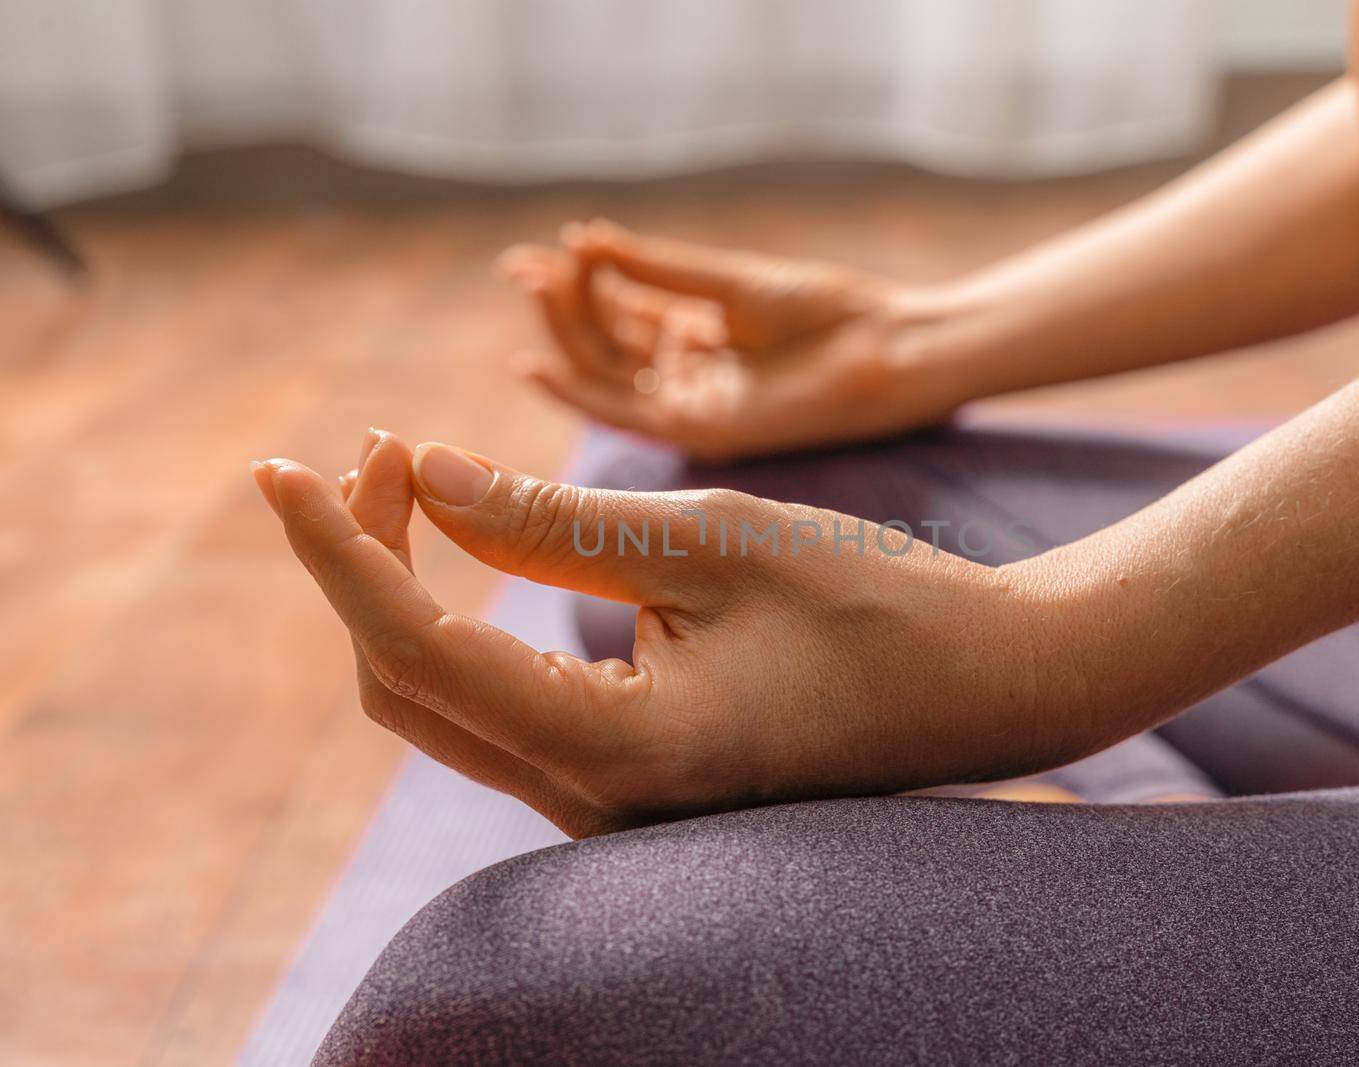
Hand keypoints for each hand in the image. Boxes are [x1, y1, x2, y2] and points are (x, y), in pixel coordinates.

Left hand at [254, 437, 1047, 836]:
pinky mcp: (627, 783)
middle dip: (368, 565)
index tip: (285, 469)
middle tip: (379, 449)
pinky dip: (466, 623)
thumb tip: (425, 473)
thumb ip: (561, 518)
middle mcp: (600, 807)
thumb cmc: (884, 604)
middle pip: (408, 690)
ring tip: (412, 476)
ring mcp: (611, 808)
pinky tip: (472, 546)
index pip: (421, 652)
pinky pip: (501, 710)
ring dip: (409, 592)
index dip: (339, 554)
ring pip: (445, 705)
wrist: (996, 685)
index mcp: (626, 753)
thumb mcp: (721, 537)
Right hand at [499, 220, 957, 461]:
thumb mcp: (729, 281)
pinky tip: (536, 364)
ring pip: (607, 375)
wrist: (885, 349)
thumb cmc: (825, 311)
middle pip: (606, 344)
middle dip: (564, 308)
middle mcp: (689, 373)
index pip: (621, 312)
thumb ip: (658, 269)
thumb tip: (584, 239)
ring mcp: (693, 403)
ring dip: (566, 337)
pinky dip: (575, 394)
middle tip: (528, 270)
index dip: (579, 283)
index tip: (545, 250)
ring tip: (537, 288)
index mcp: (700, 333)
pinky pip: (624, 416)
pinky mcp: (701, 430)